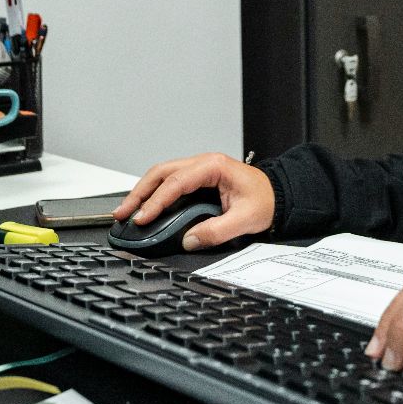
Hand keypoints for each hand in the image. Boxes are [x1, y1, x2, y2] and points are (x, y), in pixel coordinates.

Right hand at [110, 152, 273, 251]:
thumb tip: (190, 240)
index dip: (156, 201)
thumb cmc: (266, 201)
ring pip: (161, 175)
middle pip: (160, 173)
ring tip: (126, 211)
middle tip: (122, 213)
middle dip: (139, 193)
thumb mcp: (245, 220)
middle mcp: (202, 163)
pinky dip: (153, 193)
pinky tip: (144, 207)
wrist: (279, 194)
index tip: (143, 218)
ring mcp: (198, 169)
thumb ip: (217, 231)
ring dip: (142, 192)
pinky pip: (169, 182)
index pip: (176, 182)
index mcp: (213, 166)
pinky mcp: (197, 178)